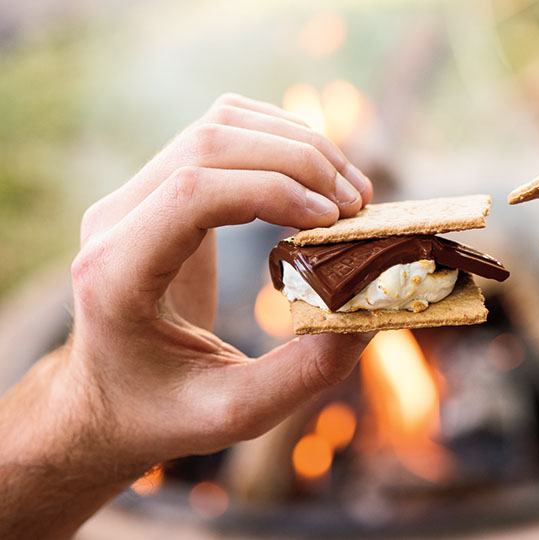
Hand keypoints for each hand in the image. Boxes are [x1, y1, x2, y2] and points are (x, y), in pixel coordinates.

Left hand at [67, 93, 374, 468]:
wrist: (107, 397)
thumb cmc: (163, 411)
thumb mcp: (234, 412)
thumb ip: (304, 374)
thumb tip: (371, 316)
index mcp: (117, 275)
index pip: (191, 192)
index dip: (272, 190)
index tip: (334, 219)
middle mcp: (114, 221)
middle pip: (210, 143)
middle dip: (298, 160)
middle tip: (359, 204)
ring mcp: (132, 197)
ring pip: (219, 124)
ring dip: (295, 143)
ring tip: (350, 191)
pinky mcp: (160, 188)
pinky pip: (221, 133)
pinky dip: (278, 140)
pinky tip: (318, 179)